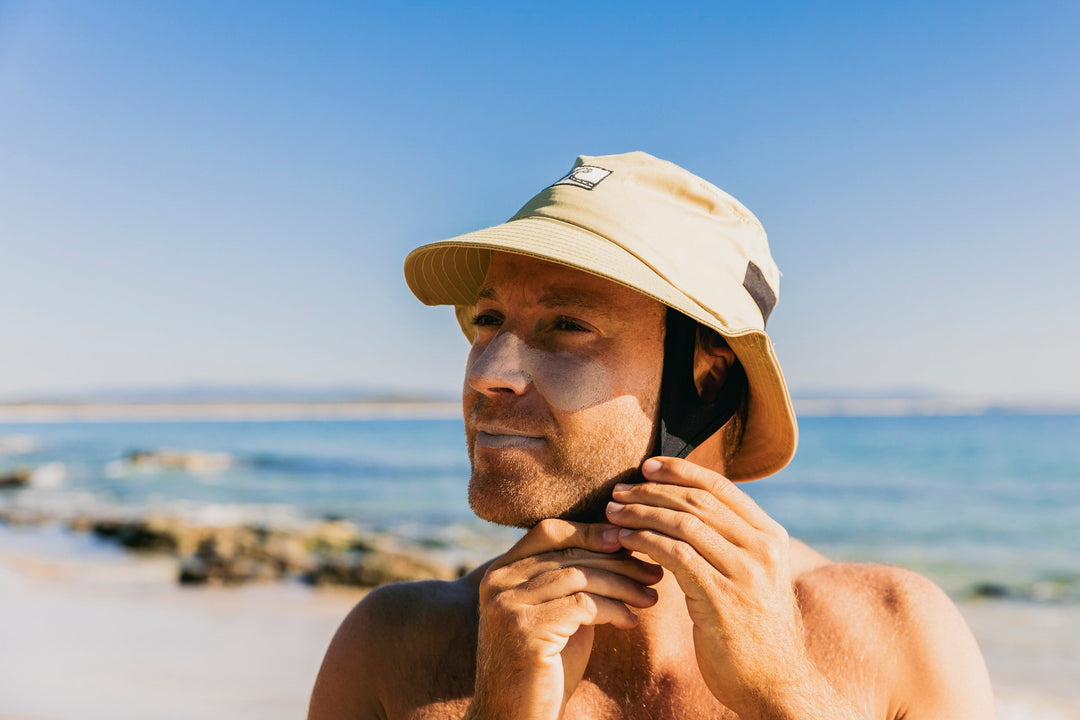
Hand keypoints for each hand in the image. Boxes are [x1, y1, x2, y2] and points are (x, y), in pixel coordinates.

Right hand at [469, 519, 662, 719]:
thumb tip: (618, 544)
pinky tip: (631, 620)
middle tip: (653, 571)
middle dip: (617, 561)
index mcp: (501, 572)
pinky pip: (583, 606)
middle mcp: (498, 582)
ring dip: (622, 585)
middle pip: (569, 552)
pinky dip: (614, 610)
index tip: (629, 542)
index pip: (550, 531)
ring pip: (579, 576)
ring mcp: (508, 605)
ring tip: (650, 596)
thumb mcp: (557, 615)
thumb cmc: (543, 670)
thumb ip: (572, 581)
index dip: (591, 532)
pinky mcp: (526, 630)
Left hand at [606, 457, 814, 717]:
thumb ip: (730, 543)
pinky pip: (675, 556)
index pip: (720, 487)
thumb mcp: (753, 576)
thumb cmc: (754, 629)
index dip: (680, 470)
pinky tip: (625, 541)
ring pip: (683, 524)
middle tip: (619, 492)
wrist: (777, 684)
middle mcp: (762, 548)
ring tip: (613, 514)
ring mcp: (745, 573)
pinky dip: (645, 542)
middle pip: (697, 501)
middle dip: (651, 492)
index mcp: (770, 536)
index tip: (647, 466)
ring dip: (641, 515)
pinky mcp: (722, 599)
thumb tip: (688, 509)